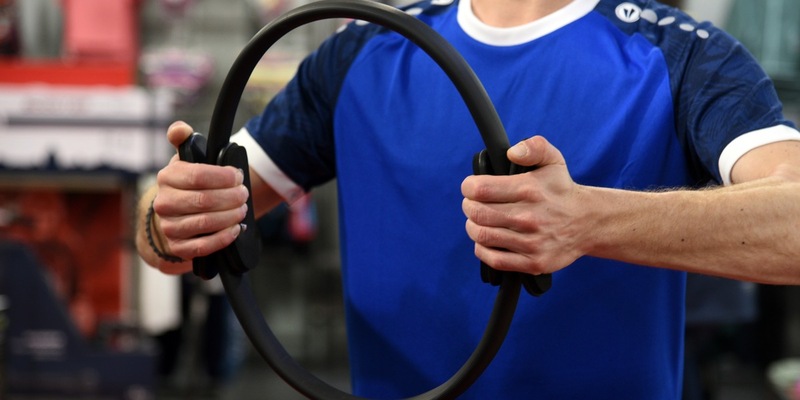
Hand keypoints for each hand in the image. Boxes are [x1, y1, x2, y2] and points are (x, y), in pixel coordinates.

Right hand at [151, 121, 249, 266]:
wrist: (177, 213)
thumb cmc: (189, 182)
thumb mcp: (187, 158)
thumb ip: (184, 139)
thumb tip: (179, 129)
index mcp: (167, 177)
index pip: (198, 175)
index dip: (223, 177)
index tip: (238, 176)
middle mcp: (164, 203)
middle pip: (204, 200)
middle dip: (231, 197)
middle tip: (244, 194)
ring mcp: (169, 227)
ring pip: (205, 223)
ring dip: (231, 216)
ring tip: (242, 209)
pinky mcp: (177, 247)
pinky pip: (202, 247)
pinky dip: (224, 238)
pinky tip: (236, 229)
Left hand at [461, 136, 588, 274]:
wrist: (588, 223)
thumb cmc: (562, 190)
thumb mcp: (553, 160)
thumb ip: (533, 147)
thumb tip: (512, 153)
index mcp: (530, 190)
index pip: (480, 189)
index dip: (468, 187)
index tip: (471, 187)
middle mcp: (530, 217)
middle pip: (477, 213)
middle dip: (468, 207)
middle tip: (472, 204)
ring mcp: (532, 242)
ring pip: (482, 236)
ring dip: (473, 227)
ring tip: (479, 220)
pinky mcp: (533, 262)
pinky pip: (494, 259)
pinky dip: (483, 249)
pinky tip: (487, 240)